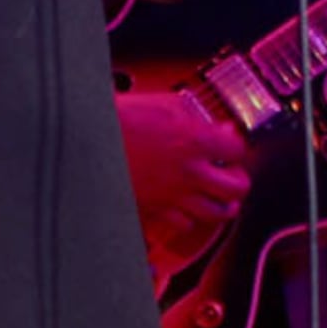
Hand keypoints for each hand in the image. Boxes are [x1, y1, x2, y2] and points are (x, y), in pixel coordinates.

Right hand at [115, 85, 252, 261]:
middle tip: (231, 173)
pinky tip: (184, 206)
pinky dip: (189, 217)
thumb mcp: (163, 103)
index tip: (229, 143)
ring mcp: (173, 196)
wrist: (88, 140)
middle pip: (236, 189)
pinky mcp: (155, 211)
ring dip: (221, 204)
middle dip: (238, 180)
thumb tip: (213, 124)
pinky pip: (183, 224)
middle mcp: (189, 173)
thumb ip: (194, 115)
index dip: (236, 146)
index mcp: (194, 142)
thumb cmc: (119, 119)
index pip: (238, 150)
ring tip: (216, 195)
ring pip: (215, 213)